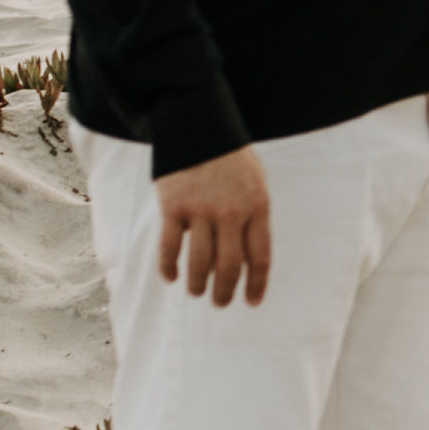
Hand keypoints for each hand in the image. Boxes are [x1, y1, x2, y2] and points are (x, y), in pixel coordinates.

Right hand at [154, 147, 270, 307]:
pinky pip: (170, 246)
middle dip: (224, 291)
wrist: (198, 126)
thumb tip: (244, 260)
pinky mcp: (173, 207)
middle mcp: (230, 212)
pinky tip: (170, 277)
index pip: (260, 256)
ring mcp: (200, 210)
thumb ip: (253, 218)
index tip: (252, 302)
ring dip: (197, 284)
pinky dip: (169, 266)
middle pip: (229, 266)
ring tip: (197, 293)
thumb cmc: (231, 160)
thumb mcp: (255, 184)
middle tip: (220, 303)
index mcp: (257, 207)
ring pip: (199, 262)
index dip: (257, 284)